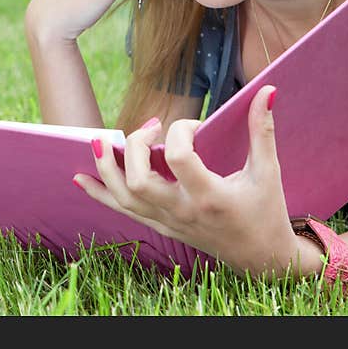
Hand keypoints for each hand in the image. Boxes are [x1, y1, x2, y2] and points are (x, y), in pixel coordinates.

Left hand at [74, 86, 302, 276]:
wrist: (261, 257)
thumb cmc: (265, 211)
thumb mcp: (268, 171)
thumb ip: (262, 130)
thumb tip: (268, 90)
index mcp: (210, 196)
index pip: (179, 157)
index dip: (182, 130)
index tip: (195, 125)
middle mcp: (183, 211)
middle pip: (138, 180)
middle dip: (134, 147)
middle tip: (151, 128)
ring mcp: (168, 222)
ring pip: (123, 197)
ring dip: (105, 168)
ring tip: (98, 141)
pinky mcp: (161, 227)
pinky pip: (124, 211)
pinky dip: (100, 194)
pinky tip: (80, 178)